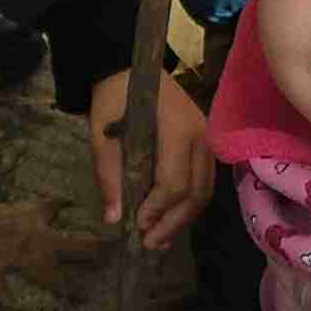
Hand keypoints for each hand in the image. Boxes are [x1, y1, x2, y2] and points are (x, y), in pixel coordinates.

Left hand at [89, 68, 215, 249]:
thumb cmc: (114, 98)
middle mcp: (201, 136)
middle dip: (173, 223)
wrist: (128, 66)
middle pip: (195, 193)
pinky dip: (187, 204)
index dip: (157, 210)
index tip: (137, 226)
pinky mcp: (206, 143)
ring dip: (182, 219)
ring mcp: (207, 139)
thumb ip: (109, 176)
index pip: (174, 183)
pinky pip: (203, 181)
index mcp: (178, 129)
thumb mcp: (103, 135)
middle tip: (149, 244)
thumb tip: (113, 219)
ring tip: (159, 240)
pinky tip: (169, 220)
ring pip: (203, 191)